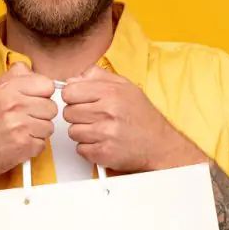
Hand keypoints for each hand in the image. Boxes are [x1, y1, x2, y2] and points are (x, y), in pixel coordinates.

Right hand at [0, 62, 55, 186]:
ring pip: (49, 126)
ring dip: (38, 132)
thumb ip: (12, 79)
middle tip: (24, 120)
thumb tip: (29, 71)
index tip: (34, 101)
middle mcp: (14, 103)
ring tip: (19, 132)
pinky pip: (43, 143)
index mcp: (7, 87)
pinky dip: (32, 146)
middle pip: (51, 107)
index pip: (47, 84)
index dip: (43, 94)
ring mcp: (20, 124)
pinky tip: (17, 143)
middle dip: (41, 115)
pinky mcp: (24, 144)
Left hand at [61, 67, 201, 171]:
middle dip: (78, 116)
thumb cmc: (142, 116)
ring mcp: (106, 133)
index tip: (81, 101)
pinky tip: (103, 142)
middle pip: (68, 112)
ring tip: (101, 130)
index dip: (73, 97)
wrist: (160, 144)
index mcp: (111, 92)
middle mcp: (108, 111)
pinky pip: (80, 149)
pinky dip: (89, 148)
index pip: (70, 91)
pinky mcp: (104, 153)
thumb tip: (72, 79)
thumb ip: (97, 77)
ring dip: (83, 133)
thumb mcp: (125, 86)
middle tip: (95, 118)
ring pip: (73, 132)